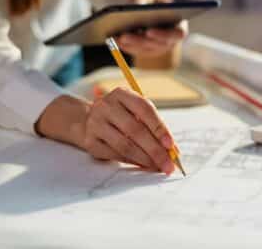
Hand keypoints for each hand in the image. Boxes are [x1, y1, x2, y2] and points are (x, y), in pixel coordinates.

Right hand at [35, 91, 175, 174]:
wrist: (89, 120)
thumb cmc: (121, 116)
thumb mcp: (134, 111)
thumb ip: (153, 126)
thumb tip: (172, 150)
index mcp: (121, 94)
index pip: (143, 108)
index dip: (159, 127)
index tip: (171, 144)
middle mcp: (106, 107)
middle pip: (135, 130)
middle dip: (155, 150)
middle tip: (168, 164)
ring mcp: (95, 124)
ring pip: (125, 145)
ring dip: (144, 159)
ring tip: (157, 167)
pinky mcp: (90, 142)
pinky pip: (115, 155)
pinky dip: (132, 162)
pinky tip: (143, 165)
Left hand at [117, 0, 187, 57]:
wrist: (148, 10)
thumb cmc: (151, 1)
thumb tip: (135, 6)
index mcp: (179, 26)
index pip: (178, 34)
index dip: (163, 34)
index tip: (149, 31)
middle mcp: (171, 41)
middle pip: (157, 44)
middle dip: (139, 40)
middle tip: (125, 35)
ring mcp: (159, 48)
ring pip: (145, 50)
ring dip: (130, 44)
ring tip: (116, 37)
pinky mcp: (146, 52)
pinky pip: (136, 51)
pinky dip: (125, 46)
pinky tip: (113, 40)